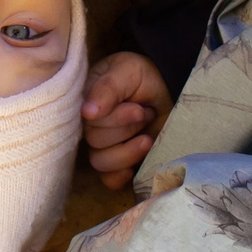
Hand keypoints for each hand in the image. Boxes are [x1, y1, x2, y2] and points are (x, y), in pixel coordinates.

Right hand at [82, 51, 169, 190]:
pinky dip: (120, 176)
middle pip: (96, 142)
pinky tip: (134, 167)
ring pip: (101, 163)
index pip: (88, 122)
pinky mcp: (119, 162)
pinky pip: (108, 180)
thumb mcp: (127, 71)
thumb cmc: (141, 76)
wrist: (166, 88)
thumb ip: (108, 88)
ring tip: (148, 138)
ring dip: (128, 152)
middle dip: (127, 129)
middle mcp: (89, 126)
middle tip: (145, 115)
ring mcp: (104, 146)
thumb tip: (87, 113)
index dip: (115, 119)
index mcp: (85, 102)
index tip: (137, 108)